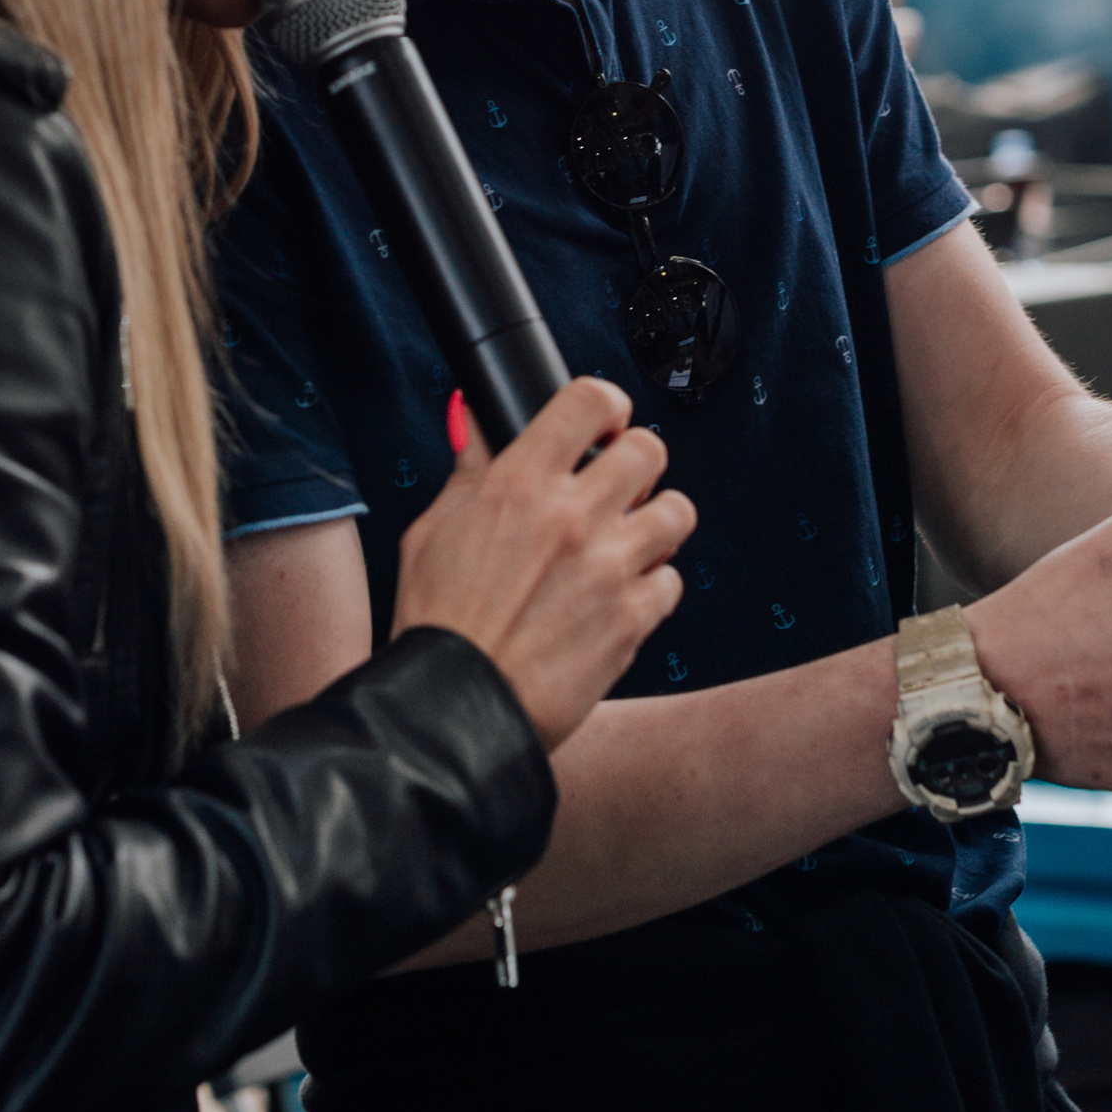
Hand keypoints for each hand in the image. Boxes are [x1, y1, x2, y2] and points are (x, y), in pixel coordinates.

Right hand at [389, 378, 693, 746]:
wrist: (451, 711)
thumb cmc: (438, 625)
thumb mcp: (434, 531)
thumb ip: (469, 470)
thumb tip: (475, 419)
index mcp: (518, 484)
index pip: (589, 400)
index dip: (605, 405)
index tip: (604, 423)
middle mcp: (571, 517)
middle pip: (648, 448)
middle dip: (635, 462)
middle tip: (618, 487)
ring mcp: (609, 567)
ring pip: (677, 510)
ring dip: (656, 522)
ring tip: (627, 542)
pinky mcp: (632, 619)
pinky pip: (672, 581)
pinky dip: (652, 589)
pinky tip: (619, 598)